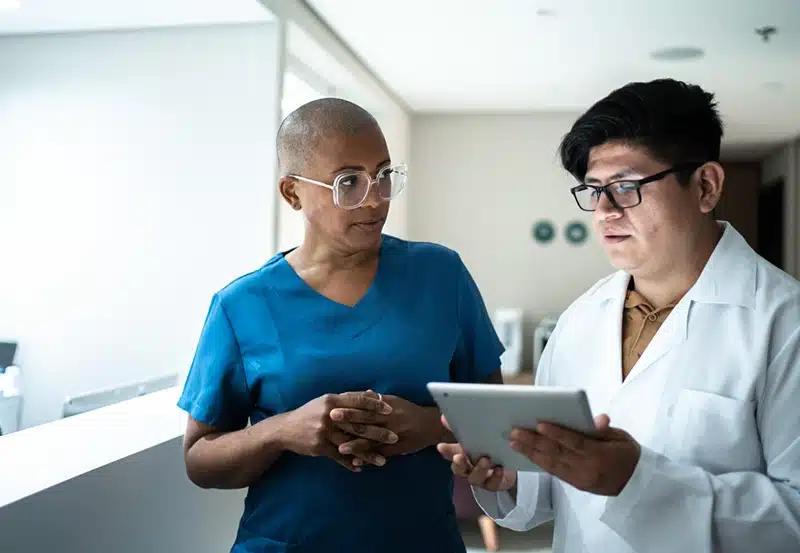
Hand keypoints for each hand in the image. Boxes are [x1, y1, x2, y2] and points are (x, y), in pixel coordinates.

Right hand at [280, 391, 394, 471]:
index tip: (391, 410)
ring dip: (368, 453)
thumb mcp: (327, 401)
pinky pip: (338, 456)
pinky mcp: (319, 446)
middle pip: (358, 423)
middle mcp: (329, 414)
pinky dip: (350, 463)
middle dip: (378, 431)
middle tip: (395, 437)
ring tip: (383, 460)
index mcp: (332, 400)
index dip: (375, 405)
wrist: (285, 429)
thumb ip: (349, 398)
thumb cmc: (310, 413)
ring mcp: (324, 431)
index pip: (358, 401)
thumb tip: (372, 393)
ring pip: (351, 443)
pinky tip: (362, 469)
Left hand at [331, 395, 443, 462]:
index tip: (333, 405)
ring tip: (339, 448)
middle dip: (347, 420)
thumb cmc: (410, 411)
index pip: (365, 404)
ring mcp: (393, 434)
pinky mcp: (396, 448)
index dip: (349, 405)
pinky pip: (379, 453)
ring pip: (371, 439)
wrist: (430, 426)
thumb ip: (377, 399)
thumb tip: (362, 392)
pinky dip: (367, 458)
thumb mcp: (395, 401)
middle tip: (329, 420)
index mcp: (387, 405)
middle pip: (366, 419)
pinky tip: (355, 462)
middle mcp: (390, 418)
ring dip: (355, 444)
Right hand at [437, 416, 516, 491]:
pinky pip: (493, 484)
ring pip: (474, 478)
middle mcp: (469, 469)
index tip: (441, 446)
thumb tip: (444, 417)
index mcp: (464, 455)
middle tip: (459, 457)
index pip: (451, 453)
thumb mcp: (478, 436)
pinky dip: (495, 477)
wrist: (509, 463)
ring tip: (485, 460)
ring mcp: (481, 478)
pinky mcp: (494, 484)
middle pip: (459, 469)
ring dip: (478, 469)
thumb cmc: (490, 447)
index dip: (446, 451)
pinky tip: (499, 469)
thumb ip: (462, 427)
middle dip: (458, 464)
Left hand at [509, 414, 639, 495]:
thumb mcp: (622, 438)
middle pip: (557, 454)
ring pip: (551, 464)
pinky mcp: (576, 485)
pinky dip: (539, 462)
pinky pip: (554, 472)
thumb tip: (598, 419)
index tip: (539, 424)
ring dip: (530, 453)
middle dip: (534, 442)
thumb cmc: (628, 454)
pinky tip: (527, 454)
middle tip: (514, 432)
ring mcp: (580, 479)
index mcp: (601, 456)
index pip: (575, 443)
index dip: (557, 434)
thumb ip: (605, 430)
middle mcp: (588, 469)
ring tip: (513, 442)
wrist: (637, 485)